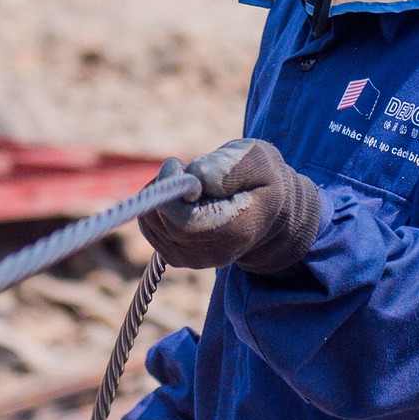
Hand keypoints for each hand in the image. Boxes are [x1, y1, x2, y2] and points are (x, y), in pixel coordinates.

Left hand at [140, 138, 324, 273]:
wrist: (268, 213)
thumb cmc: (262, 180)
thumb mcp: (257, 160)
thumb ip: (228, 166)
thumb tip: (196, 179)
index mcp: (236, 231)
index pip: (183, 221)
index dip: (172, 189)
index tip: (179, 165)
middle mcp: (212, 254)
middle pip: (163, 221)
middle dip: (165, 186)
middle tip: (183, 168)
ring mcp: (192, 259)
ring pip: (152, 222)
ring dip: (160, 194)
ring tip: (188, 183)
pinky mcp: (176, 257)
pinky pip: (149, 226)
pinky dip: (157, 205)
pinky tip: (182, 198)